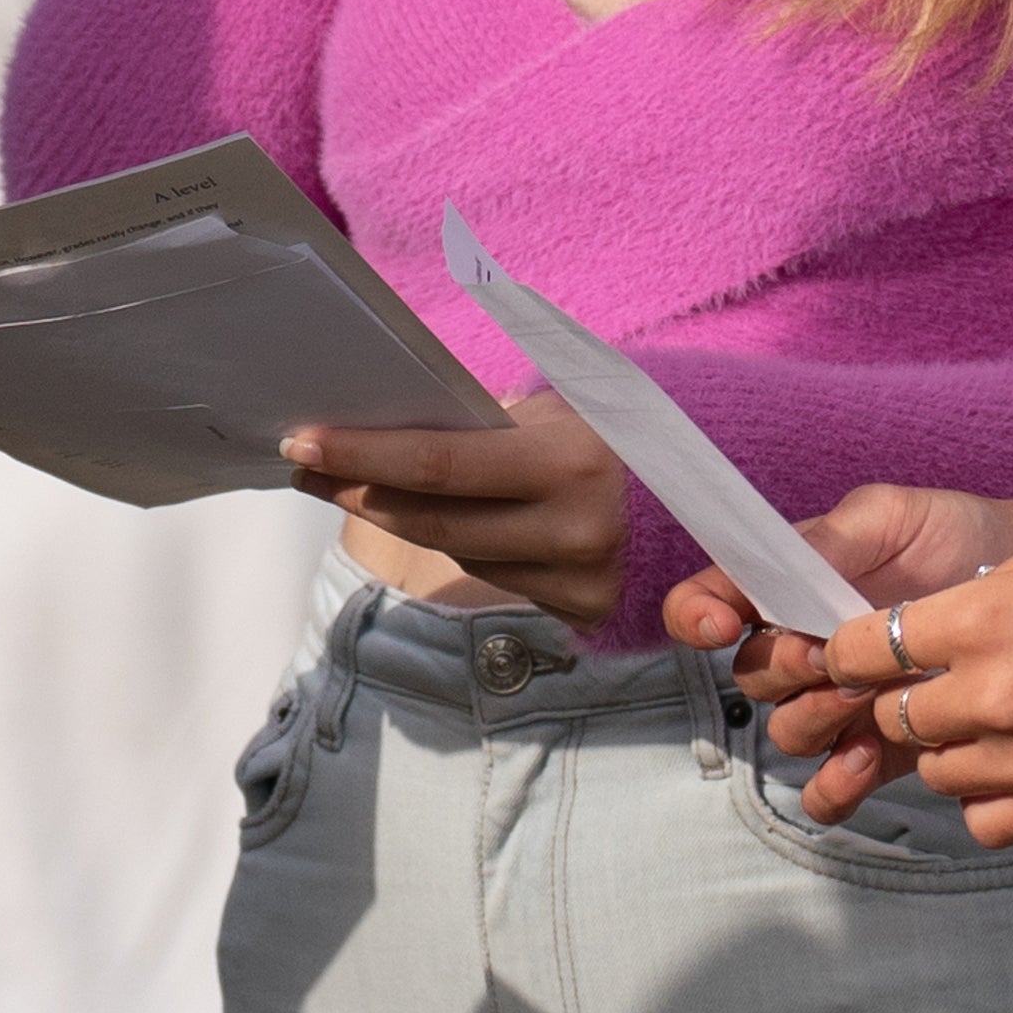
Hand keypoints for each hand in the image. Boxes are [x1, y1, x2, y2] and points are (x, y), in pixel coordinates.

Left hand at [282, 395, 631, 632]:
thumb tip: (381, 419)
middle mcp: (575, 531)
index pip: (438, 464)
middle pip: (432, 519)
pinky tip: (414, 512)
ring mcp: (579, 580)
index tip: (300, 441)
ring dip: (392, 515)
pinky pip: (492, 574)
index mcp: (570, 462)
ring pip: (453, 552)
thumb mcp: (563, 402)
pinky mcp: (581, 610)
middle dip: (356, 487)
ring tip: (345, 480)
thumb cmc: (619, 424)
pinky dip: (451, 543)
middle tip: (302, 460)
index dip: (361, 455)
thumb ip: (485, 419)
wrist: (712, 488)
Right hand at [664, 484, 1012, 820]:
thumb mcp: (889, 516)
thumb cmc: (952, 537)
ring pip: (787, 733)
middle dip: (785, 671)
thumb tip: (779, 564)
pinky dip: (835, 785)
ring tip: (867, 702)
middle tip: (833, 658)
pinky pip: (828, 790)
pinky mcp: (877, 750)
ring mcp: (836, 704)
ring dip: (816, 722)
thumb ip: (829, 539)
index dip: (694, 616)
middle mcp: (799, 650)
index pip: (704, 604)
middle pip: (752, 680)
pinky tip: (868, 758)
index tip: (722, 625)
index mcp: (784, 588)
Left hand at [761, 539, 1012, 844]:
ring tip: (992, 720)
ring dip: (945, 747)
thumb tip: (910, 631)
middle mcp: (991, 693)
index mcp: (977, 619)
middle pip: (889, 714)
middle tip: (932, 686)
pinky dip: (985, 797)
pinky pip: (980, 819)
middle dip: (898, 700)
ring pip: (931, 769)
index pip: (856, 650)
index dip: (847, 653)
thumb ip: (968, 600)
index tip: (858, 655)